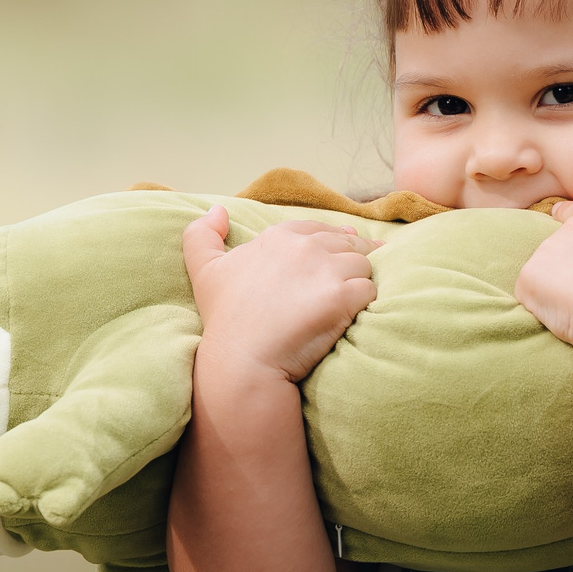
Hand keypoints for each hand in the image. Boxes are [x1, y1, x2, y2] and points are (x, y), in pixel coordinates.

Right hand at [182, 206, 378, 383]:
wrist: (241, 361)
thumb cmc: (224, 319)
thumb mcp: (203, 270)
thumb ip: (202, 234)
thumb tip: (218, 209)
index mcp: (278, 236)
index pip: (319, 229)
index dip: (329, 244)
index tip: (333, 260)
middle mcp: (304, 246)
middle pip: (347, 244)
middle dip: (350, 262)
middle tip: (345, 284)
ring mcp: (326, 270)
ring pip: (363, 265)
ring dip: (359, 282)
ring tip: (349, 302)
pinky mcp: (343, 297)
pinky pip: (370, 290)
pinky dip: (366, 302)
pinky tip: (354, 314)